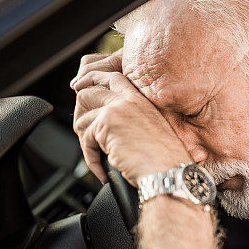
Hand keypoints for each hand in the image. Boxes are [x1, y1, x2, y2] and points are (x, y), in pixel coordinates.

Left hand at [70, 50, 191, 185]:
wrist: (168, 171)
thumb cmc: (165, 159)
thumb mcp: (149, 129)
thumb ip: (128, 118)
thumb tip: (102, 120)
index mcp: (140, 99)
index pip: (110, 78)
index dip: (91, 82)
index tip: (81, 90)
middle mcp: (128, 100)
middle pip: (87, 93)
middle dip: (80, 114)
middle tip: (84, 134)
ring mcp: (116, 109)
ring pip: (81, 119)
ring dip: (85, 142)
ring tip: (99, 156)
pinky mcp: (106, 124)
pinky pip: (85, 140)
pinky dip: (90, 160)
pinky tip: (103, 171)